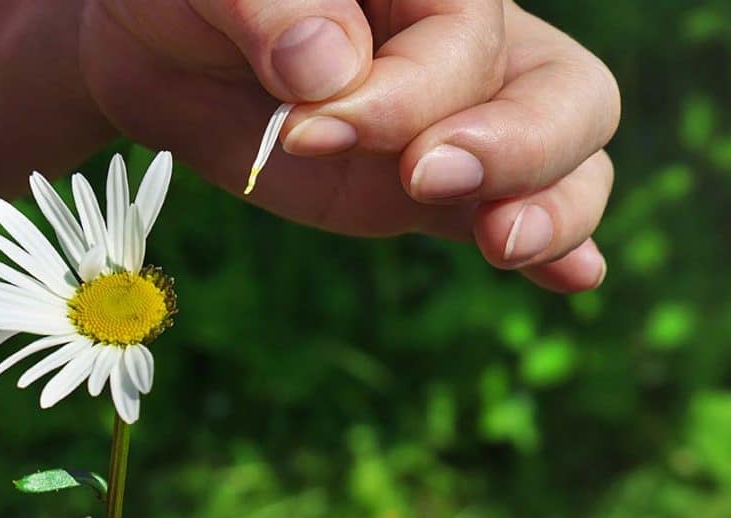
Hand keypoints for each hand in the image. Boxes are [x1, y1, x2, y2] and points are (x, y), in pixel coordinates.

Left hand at [79, 0, 619, 291]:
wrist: (159, 57)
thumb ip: (274, 3)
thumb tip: (331, 67)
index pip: (468, 37)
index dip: (407, 92)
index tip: (309, 127)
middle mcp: (468, 48)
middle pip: (565, 93)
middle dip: (514, 147)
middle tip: (425, 179)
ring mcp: (461, 126)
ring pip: (569, 160)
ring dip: (552, 208)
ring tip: (503, 244)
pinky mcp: (434, 196)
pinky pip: (511, 213)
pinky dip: (555, 248)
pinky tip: (572, 276)